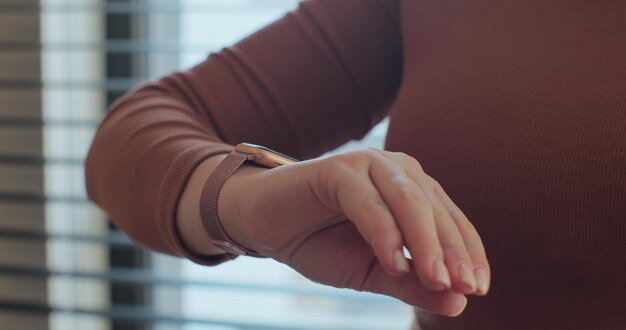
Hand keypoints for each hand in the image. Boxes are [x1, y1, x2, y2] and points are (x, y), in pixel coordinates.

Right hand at [219, 148, 489, 315]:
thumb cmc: (318, 242)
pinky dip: (383, 232)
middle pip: (434, 210)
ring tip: (437, 279)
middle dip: (452, 251)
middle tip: (464, 287)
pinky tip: (393, 262)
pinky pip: (367, 201)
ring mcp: (367, 165)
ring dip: (425, 241)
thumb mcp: (371, 272)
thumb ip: (413, 283)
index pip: (451, 221)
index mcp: (411, 190)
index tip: (477, 288)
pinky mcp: (336, 169)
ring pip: (407, 200)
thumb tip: (460, 302)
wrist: (263, 222)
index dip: (468, 253)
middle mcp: (395, 171)